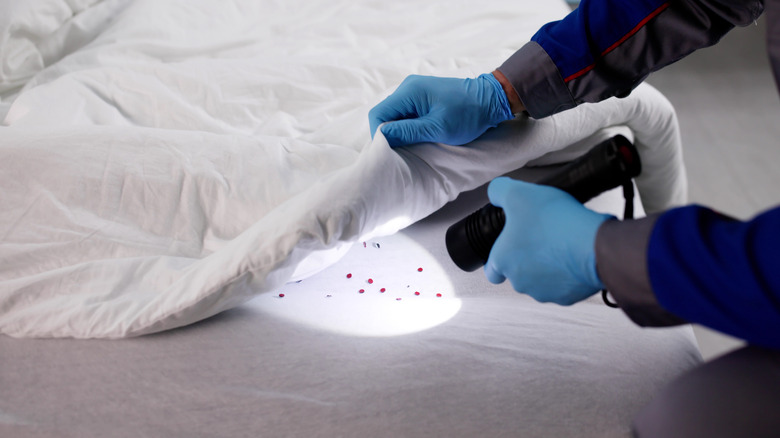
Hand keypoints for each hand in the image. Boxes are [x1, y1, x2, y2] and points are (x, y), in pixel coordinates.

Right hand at [368, 73, 513, 146]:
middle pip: (385, 115)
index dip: (379, 136)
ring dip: (400, 132)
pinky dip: (408, 128)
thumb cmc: (468, 114)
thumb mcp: (437, 128)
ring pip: (395, 116)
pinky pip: (406, 115)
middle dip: (389, 135)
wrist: (491, 99)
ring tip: (411, 147)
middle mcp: (408, 88)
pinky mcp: (422, 98)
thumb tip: (382, 138)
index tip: (389, 153)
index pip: (378, 114)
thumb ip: (408, 132)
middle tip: (400, 153)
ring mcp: (415, 92)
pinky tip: (418, 138)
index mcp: (409, 91)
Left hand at [484, 177, 613, 304]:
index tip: (508, 249)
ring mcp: (544, 292)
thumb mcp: (520, 194)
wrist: (595, 247)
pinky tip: (573, 255)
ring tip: (558, 244)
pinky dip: (566, 273)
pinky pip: (563, 285)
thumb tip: (497, 192)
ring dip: (547, 265)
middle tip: (541, 237)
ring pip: (541, 280)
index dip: (498, 258)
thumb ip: (500, 191)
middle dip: (528, 256)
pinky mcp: (567, 297)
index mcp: (504, 261)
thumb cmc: (558, 225)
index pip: (491, 270)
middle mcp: (521, 281)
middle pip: (518, 272)